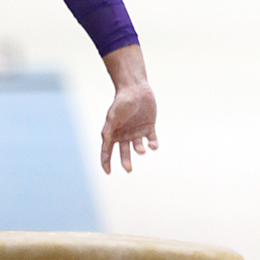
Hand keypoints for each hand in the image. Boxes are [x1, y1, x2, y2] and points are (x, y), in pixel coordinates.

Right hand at [100, 45, 158, 174]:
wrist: (136, 88)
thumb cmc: (121, 101)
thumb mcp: (112, 116)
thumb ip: (108, 131)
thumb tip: (105, 145)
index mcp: (114, 132)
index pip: (107, 151)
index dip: (106, 162)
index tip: (108, 172)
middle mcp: (125, 134)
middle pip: (124, 153)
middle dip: (126, 161)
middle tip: (128, 169)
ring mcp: (137, 132)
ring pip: (139, 148)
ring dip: (140, 150)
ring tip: (141, 150)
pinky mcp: (149, 128)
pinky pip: (152, 141)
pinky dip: (153, 145)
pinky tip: (152, 145)